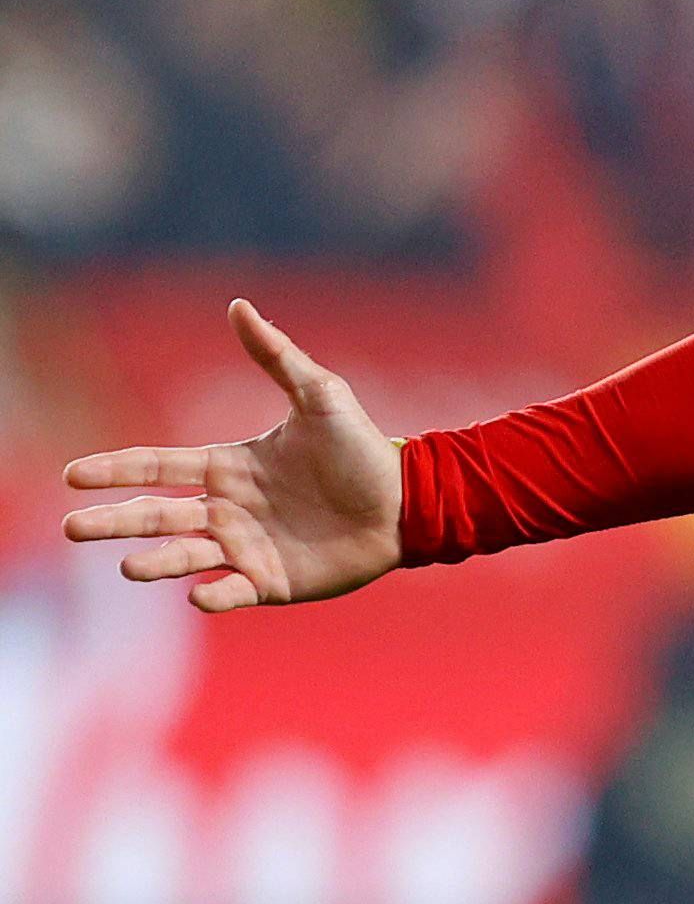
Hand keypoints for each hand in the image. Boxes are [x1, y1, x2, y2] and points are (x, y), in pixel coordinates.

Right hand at [59, 300, 406, 610]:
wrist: (410, 502)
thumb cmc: (364, 450)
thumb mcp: (320, 396)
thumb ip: (276, 356)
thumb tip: (239, 306)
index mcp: (228, 467)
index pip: (158, 467)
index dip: (115, 470)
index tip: (73, 475)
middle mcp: (228, 509)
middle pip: (156, 515)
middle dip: (114, 521)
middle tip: (73, 527)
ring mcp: (247, 547)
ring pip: (185, 556)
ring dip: (156, 562)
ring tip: (129, 565)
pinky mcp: (274, 582)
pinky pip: (234, 592)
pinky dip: (215, 596)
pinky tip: (200, 597)